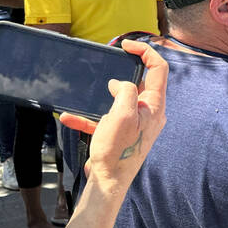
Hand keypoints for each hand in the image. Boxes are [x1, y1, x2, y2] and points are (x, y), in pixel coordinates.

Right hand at [58, 40, 167, 184]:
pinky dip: (88, 117)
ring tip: (88, 90)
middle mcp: (148, 113)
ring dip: (101, 96)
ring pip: (119, 100)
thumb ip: (124, 92)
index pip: (159, 69)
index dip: (146, 52)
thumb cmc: (118, 150)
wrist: (108, 182)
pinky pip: (104, 119)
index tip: (126, 44)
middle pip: (141, 83)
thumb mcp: (122, 114)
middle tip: (108, 62)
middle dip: (123, 71)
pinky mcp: (120, 134)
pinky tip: (68, 117)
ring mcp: (135, 124)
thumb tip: (119, 83)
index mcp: (154, 106)